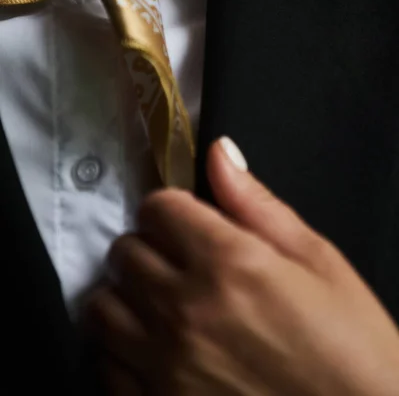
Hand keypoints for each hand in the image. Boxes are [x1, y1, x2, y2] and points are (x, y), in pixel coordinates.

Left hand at [87, 138, 398, 395]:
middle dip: (149, 245)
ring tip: (160, 302)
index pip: (157, 208)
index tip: (186, 221)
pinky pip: (105, 364)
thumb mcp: (317, 261)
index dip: (172, 208)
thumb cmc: (350, 345)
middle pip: (124, 250)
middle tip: (178, 260)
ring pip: (102, 306)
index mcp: (228, 263)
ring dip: (126, 295)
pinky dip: (122, 348)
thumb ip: (256, 203)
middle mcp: (186, 312)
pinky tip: (156, 347)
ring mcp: (164, 367)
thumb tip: (219, 152)